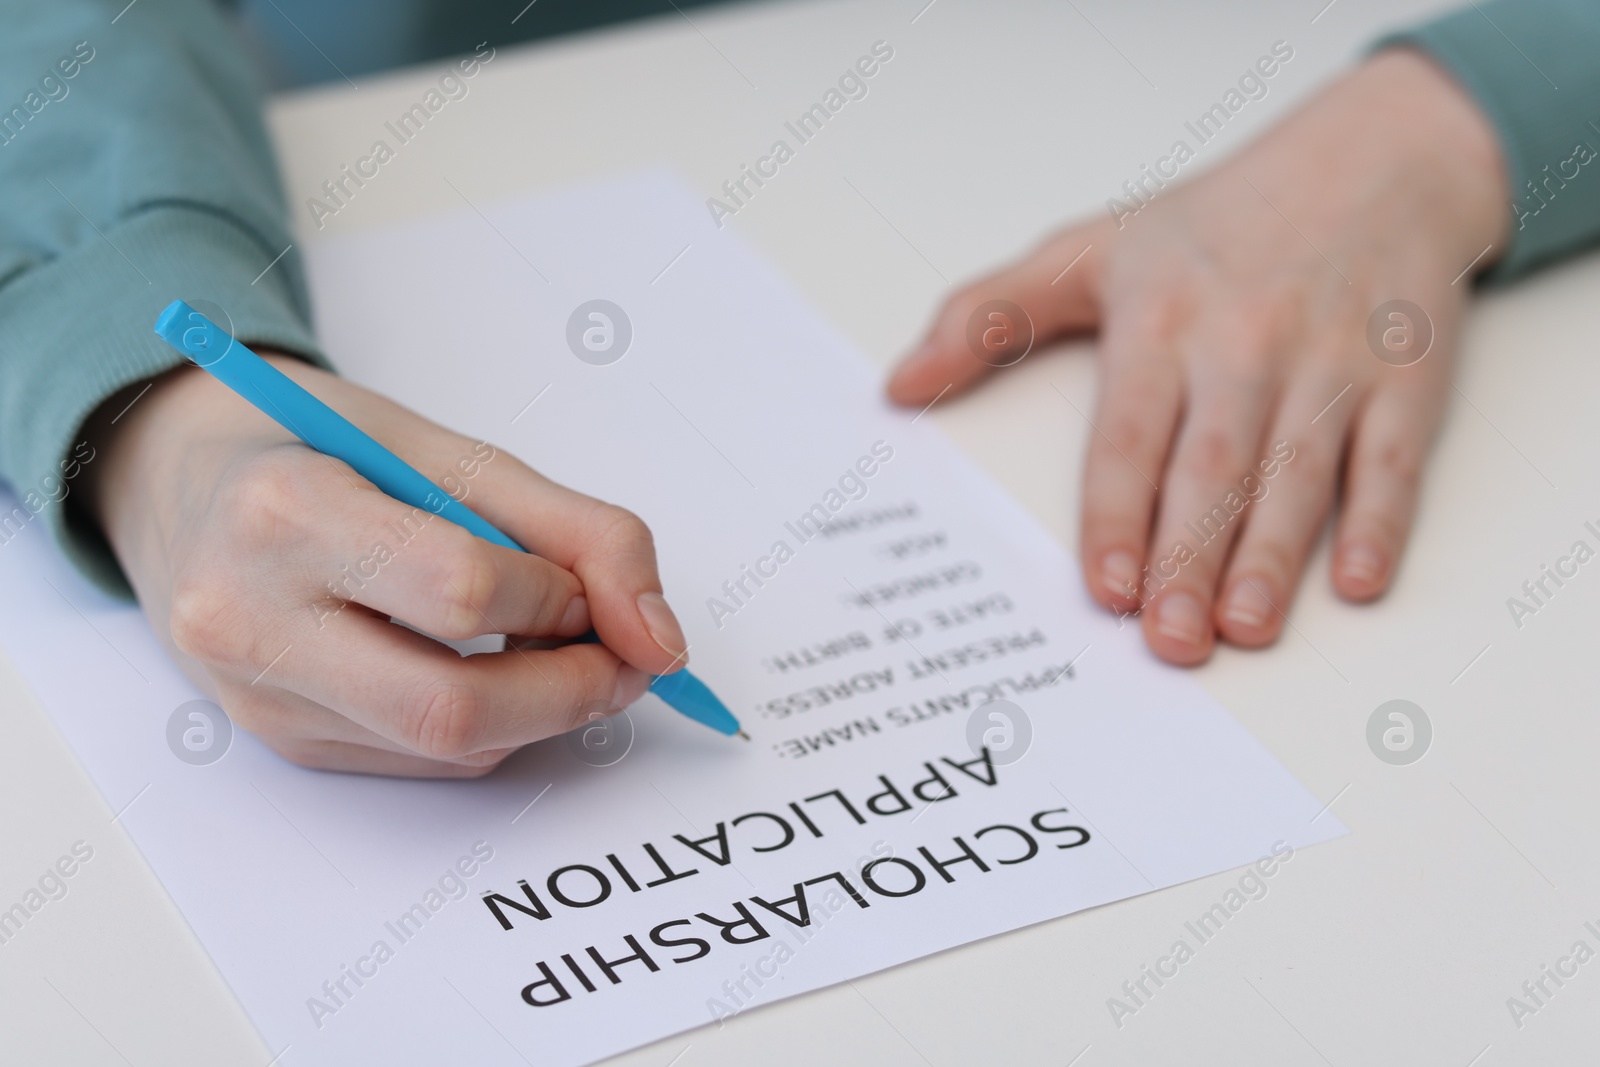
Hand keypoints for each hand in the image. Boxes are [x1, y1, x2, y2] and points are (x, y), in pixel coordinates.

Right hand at [83, 355, 688, 775]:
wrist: (186, 482)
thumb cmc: (321, 449)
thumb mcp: (451, 450)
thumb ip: (577, 531)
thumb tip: (661, 639)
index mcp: (286, 512)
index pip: (461, 589)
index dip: (561, 597)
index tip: (595, 585)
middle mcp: (248, 618)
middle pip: (450, 707)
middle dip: (572, 690)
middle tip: (624, 655)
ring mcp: (255, 696)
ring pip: (447, 749)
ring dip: (540, 709)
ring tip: (555, 644)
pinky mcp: (277, 743)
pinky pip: (421, 761)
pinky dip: (488, 724)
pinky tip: (486, 666)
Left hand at [887, 50, 1507, 664]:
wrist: (1374, 160)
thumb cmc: (1218, 223)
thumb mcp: (1090, 250)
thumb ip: (989, 317)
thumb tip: (897, 386)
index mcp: (1161, 321)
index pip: (1130, 435)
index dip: (1117, 515)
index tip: (1104, 588)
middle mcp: (1245, 345)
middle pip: (1213, 467)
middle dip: (1189, 558)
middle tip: (1169, 642)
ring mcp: (1331, 362)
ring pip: (1299, 473)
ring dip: (1273, 556)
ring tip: (1245, 629)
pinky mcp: (1407, 378)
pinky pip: (1395, 458)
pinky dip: (1382, 520)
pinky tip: (1357, 583)